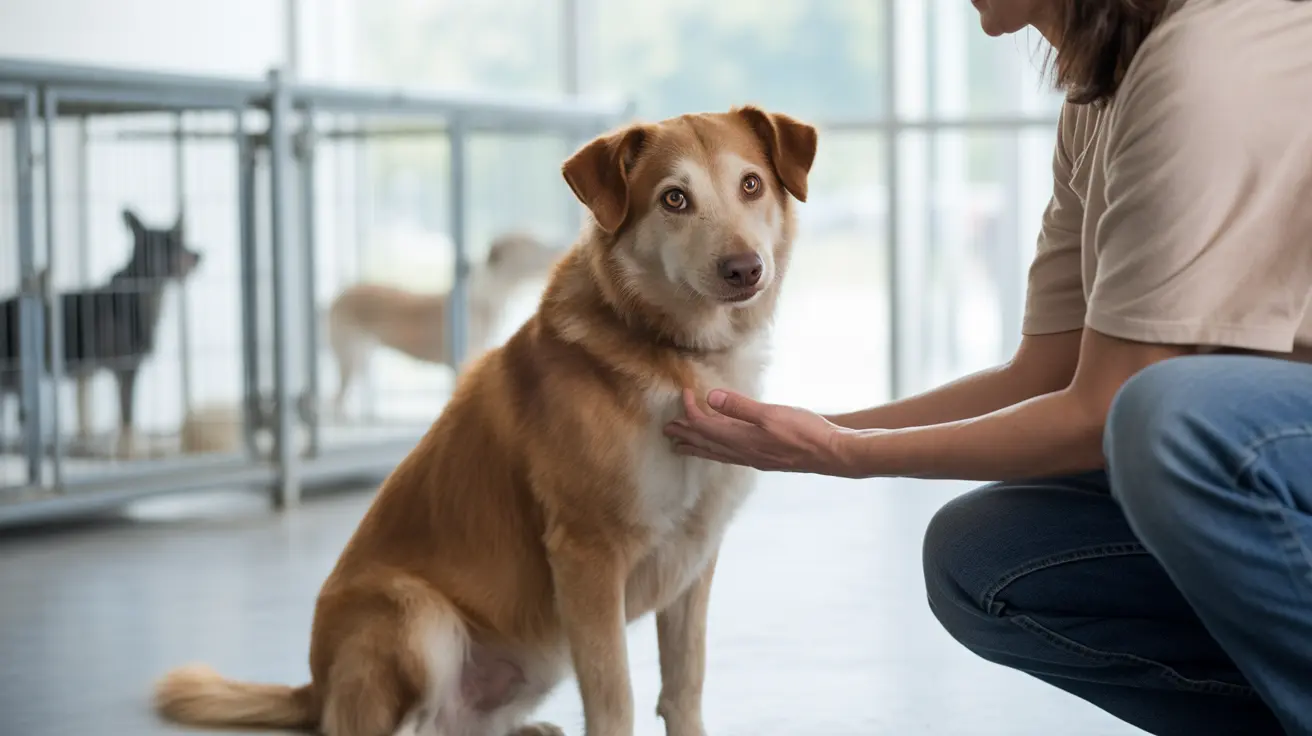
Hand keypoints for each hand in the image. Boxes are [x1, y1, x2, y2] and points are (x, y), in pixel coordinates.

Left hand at [663, 389, 858, 476]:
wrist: (830, 453)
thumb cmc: (804, 431)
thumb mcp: (771, 413)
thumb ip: (740, 407)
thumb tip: (711, 398)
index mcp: (741, 439)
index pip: (705, 426)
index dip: (690, 411)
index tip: (684, 393)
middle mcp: (743, 452)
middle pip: (705, 444)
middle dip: (686, 435)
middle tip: (667, 430)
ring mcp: (753, 458)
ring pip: (716, 453)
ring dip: (698, 446)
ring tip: (683, 445)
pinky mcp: (764, 459)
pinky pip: (730, 456)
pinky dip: (717, 450)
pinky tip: (721, 449)